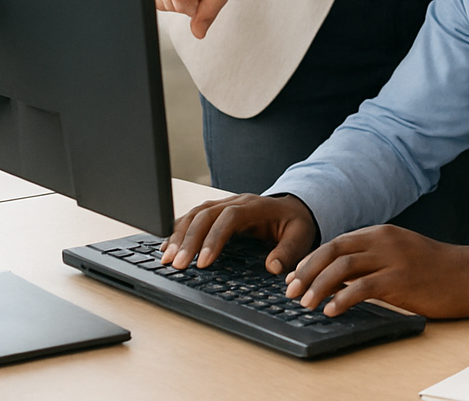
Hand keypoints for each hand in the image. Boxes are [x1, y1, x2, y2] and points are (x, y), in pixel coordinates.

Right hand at [161, 193, 317, 274]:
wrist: (293, 208)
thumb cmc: (296, 224)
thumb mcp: (302, 236)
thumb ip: (289, 251)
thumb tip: (272, 266)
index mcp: (258, 206)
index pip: (231, 217)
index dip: (215, 237)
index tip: (204, 262)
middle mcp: (238, 202)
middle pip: (207, 215)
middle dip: (189, 240)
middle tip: (178, 265)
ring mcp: (225, 204)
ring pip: (195, 214)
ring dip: (178, 235)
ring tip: (166, 259)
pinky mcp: (216, 212)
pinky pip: (192, 217)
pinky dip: (177, 230)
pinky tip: (166, 246)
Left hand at [283, 224, 468, 319]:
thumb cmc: (435, 269)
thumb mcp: (400, 255)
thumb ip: (371, 260)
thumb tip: (335, 278)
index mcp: (382, 233)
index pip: (336, 242)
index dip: (310, 261)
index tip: (293, 278)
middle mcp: (385, 241)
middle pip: (333, 251)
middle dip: (306, 272)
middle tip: (290, 292)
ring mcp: (393, 259)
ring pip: (342, 268)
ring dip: (318, 286)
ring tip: (306, 304)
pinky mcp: (401, 280)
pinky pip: (362, 288)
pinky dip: (342, 299)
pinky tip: (332, 311)